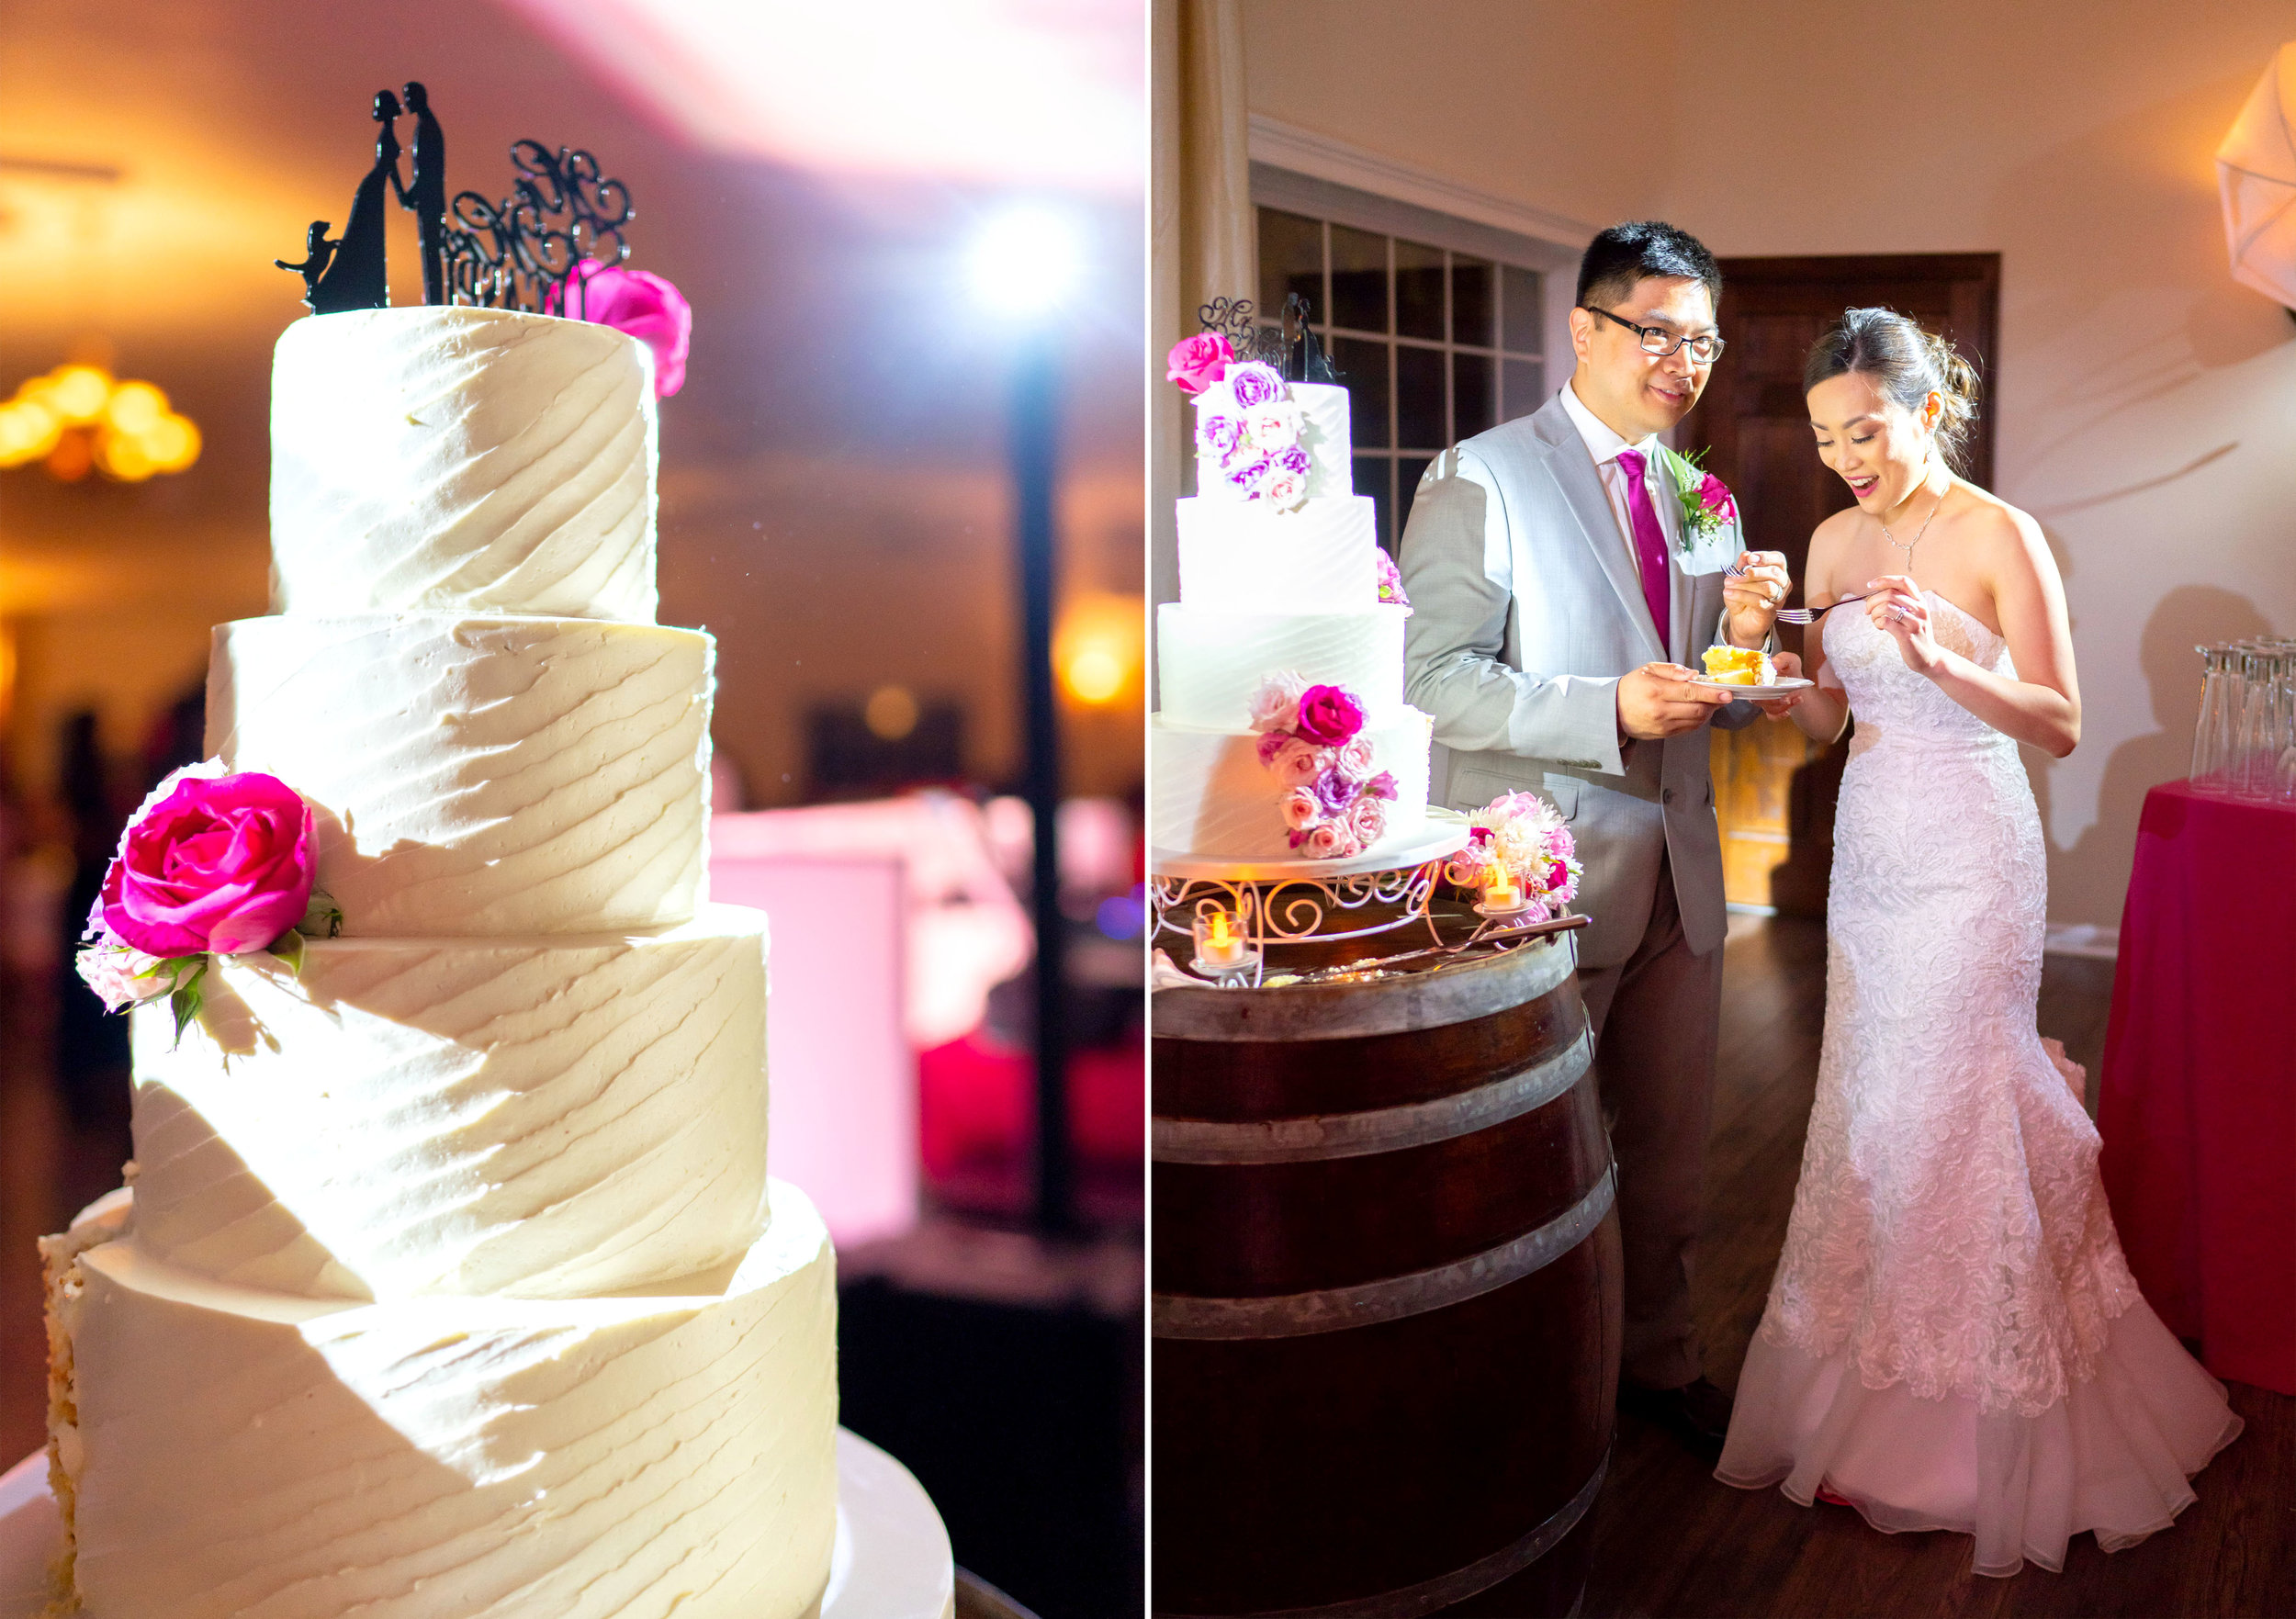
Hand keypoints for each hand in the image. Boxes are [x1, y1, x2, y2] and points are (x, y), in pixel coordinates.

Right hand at [1618, 662, 1732, 739]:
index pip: (1691, 693)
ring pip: (1696, 721)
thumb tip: (1694, 675)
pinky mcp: (1664, 735)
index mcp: (1656, 691)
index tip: (1727, 693)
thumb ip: (1672, 670)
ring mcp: (1663, 725)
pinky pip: (1688, 728)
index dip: (1712, 694)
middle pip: (1697, 709)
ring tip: (1711, 703)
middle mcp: (1660, 710)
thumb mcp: (1648, 669)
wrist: (1612, 711)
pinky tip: (1699, 711)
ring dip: (1708, 712)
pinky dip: (1698, 720)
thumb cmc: (1630, 688)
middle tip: (1722, 696)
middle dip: (1714, 704)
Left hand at [1723, 550, 1791, 646]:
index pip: (1778, 559)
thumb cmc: (1742, 594)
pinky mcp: (1771, 611)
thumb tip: (1746, 554)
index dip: (1765, 557)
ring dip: (1746, 584)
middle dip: (1755, 571)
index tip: (1750, 558)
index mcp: (1777, 571)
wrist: (1741, 618)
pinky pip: (1759, 601)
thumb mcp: (1738, 577)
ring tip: (1728, 583)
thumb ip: (1743, 565)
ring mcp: (1779, 598)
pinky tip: (1728, 593)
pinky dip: (1741, 595)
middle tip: (1738, 573)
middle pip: (1775, 573)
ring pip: (1768, 587)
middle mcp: (1782, 584)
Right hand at [1754, 650, 1808, 717]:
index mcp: (1758, 675)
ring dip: (1782, 706)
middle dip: (1774, 700)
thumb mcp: (1790, 660)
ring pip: (1766, 708)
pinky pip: (1770, 716)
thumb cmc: (1790, 669)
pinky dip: (1779, 715)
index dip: (1759, 687)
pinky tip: (1788, 712)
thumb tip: (1773, 664)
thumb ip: (1782, 659)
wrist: (1798, 682)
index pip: (1749, 684)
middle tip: (1787, 698)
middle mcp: (1757, 688)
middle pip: (1758, 699)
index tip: (1772, 687)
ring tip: (1796, 699)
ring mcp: (1763, 699)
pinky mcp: (1770, 709)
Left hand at [1866, 574, 1943, 676]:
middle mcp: (1920, 609)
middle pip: (1889, 594)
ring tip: (1876, 621)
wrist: (1929, 657)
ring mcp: (1914, 622)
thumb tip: (1873, 595)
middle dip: (1872, 601)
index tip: (1870, 585)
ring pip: (1886, 607)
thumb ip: (1899, 603)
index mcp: (1920, 601)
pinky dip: (1877, 623)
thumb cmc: (1915, 634)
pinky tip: (1880, 627)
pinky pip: (1885, 622)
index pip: (1904, 581)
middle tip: (1868, 611)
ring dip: (1874, 613)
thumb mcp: (1913, 615)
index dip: (1885, 580)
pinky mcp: (1907, 635)